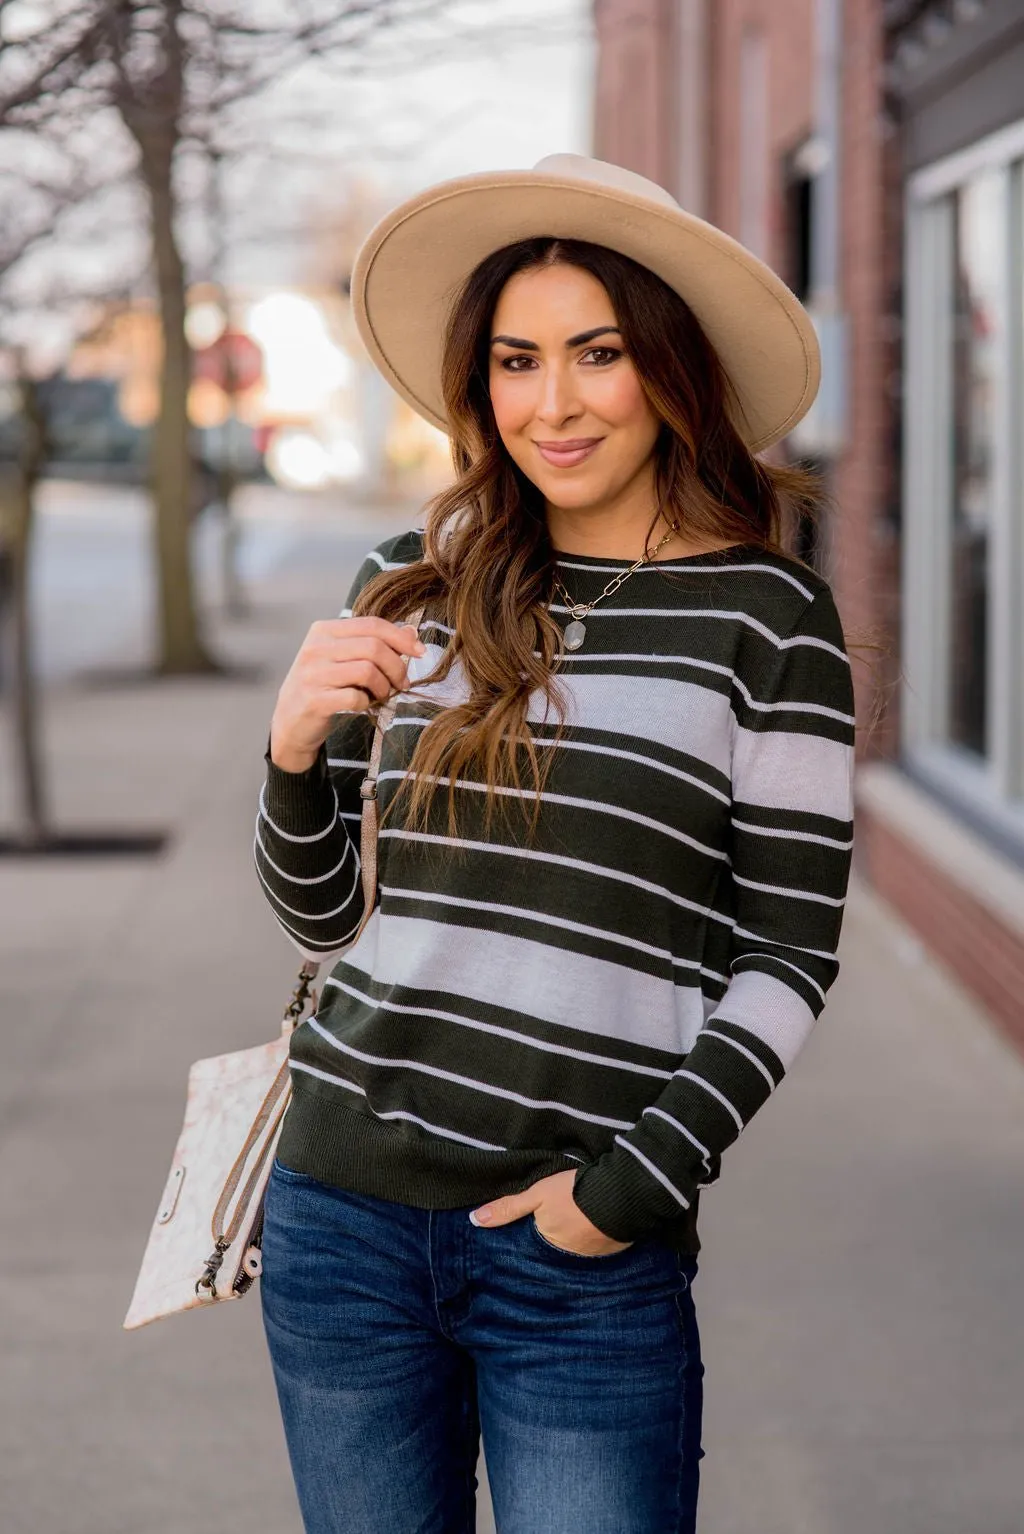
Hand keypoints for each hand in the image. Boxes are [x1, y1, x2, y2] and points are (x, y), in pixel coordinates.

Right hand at [269, 617, 426, 772]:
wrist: (290, 722)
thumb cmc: (323, 686)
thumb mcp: (345, 659)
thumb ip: (375, 643)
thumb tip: (411, 632)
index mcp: (324, 631)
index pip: (372, 625)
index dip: (401, 638)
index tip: (419, 652)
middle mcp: (315, 648)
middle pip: (373, 647)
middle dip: (397, 667)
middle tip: (402, 683)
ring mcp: (312, 674)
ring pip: (367, 671)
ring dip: (384, 687)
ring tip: (383, 695)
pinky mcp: (314, 700)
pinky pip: (355, 697)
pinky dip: (367, 703)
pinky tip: (364, 705)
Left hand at [470, 1170, 632, 1256]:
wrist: (621, 1195)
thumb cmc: (574, 1193)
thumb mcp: (537, 1194)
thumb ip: (508, 1208)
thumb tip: (474, 1220)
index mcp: (548, 1243)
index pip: (534, 1244)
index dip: (533, 1234)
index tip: (533, 1226)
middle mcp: (568, 1256)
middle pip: (556, 1247)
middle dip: (556, 1238)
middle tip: (559, 1221)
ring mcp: (592, 1255)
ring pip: (577, 1247)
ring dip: (576, 1238)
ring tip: (576, 1222)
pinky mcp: (612, 1249)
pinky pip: (598, 1246)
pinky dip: (594, 1238)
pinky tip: (595, 1225)